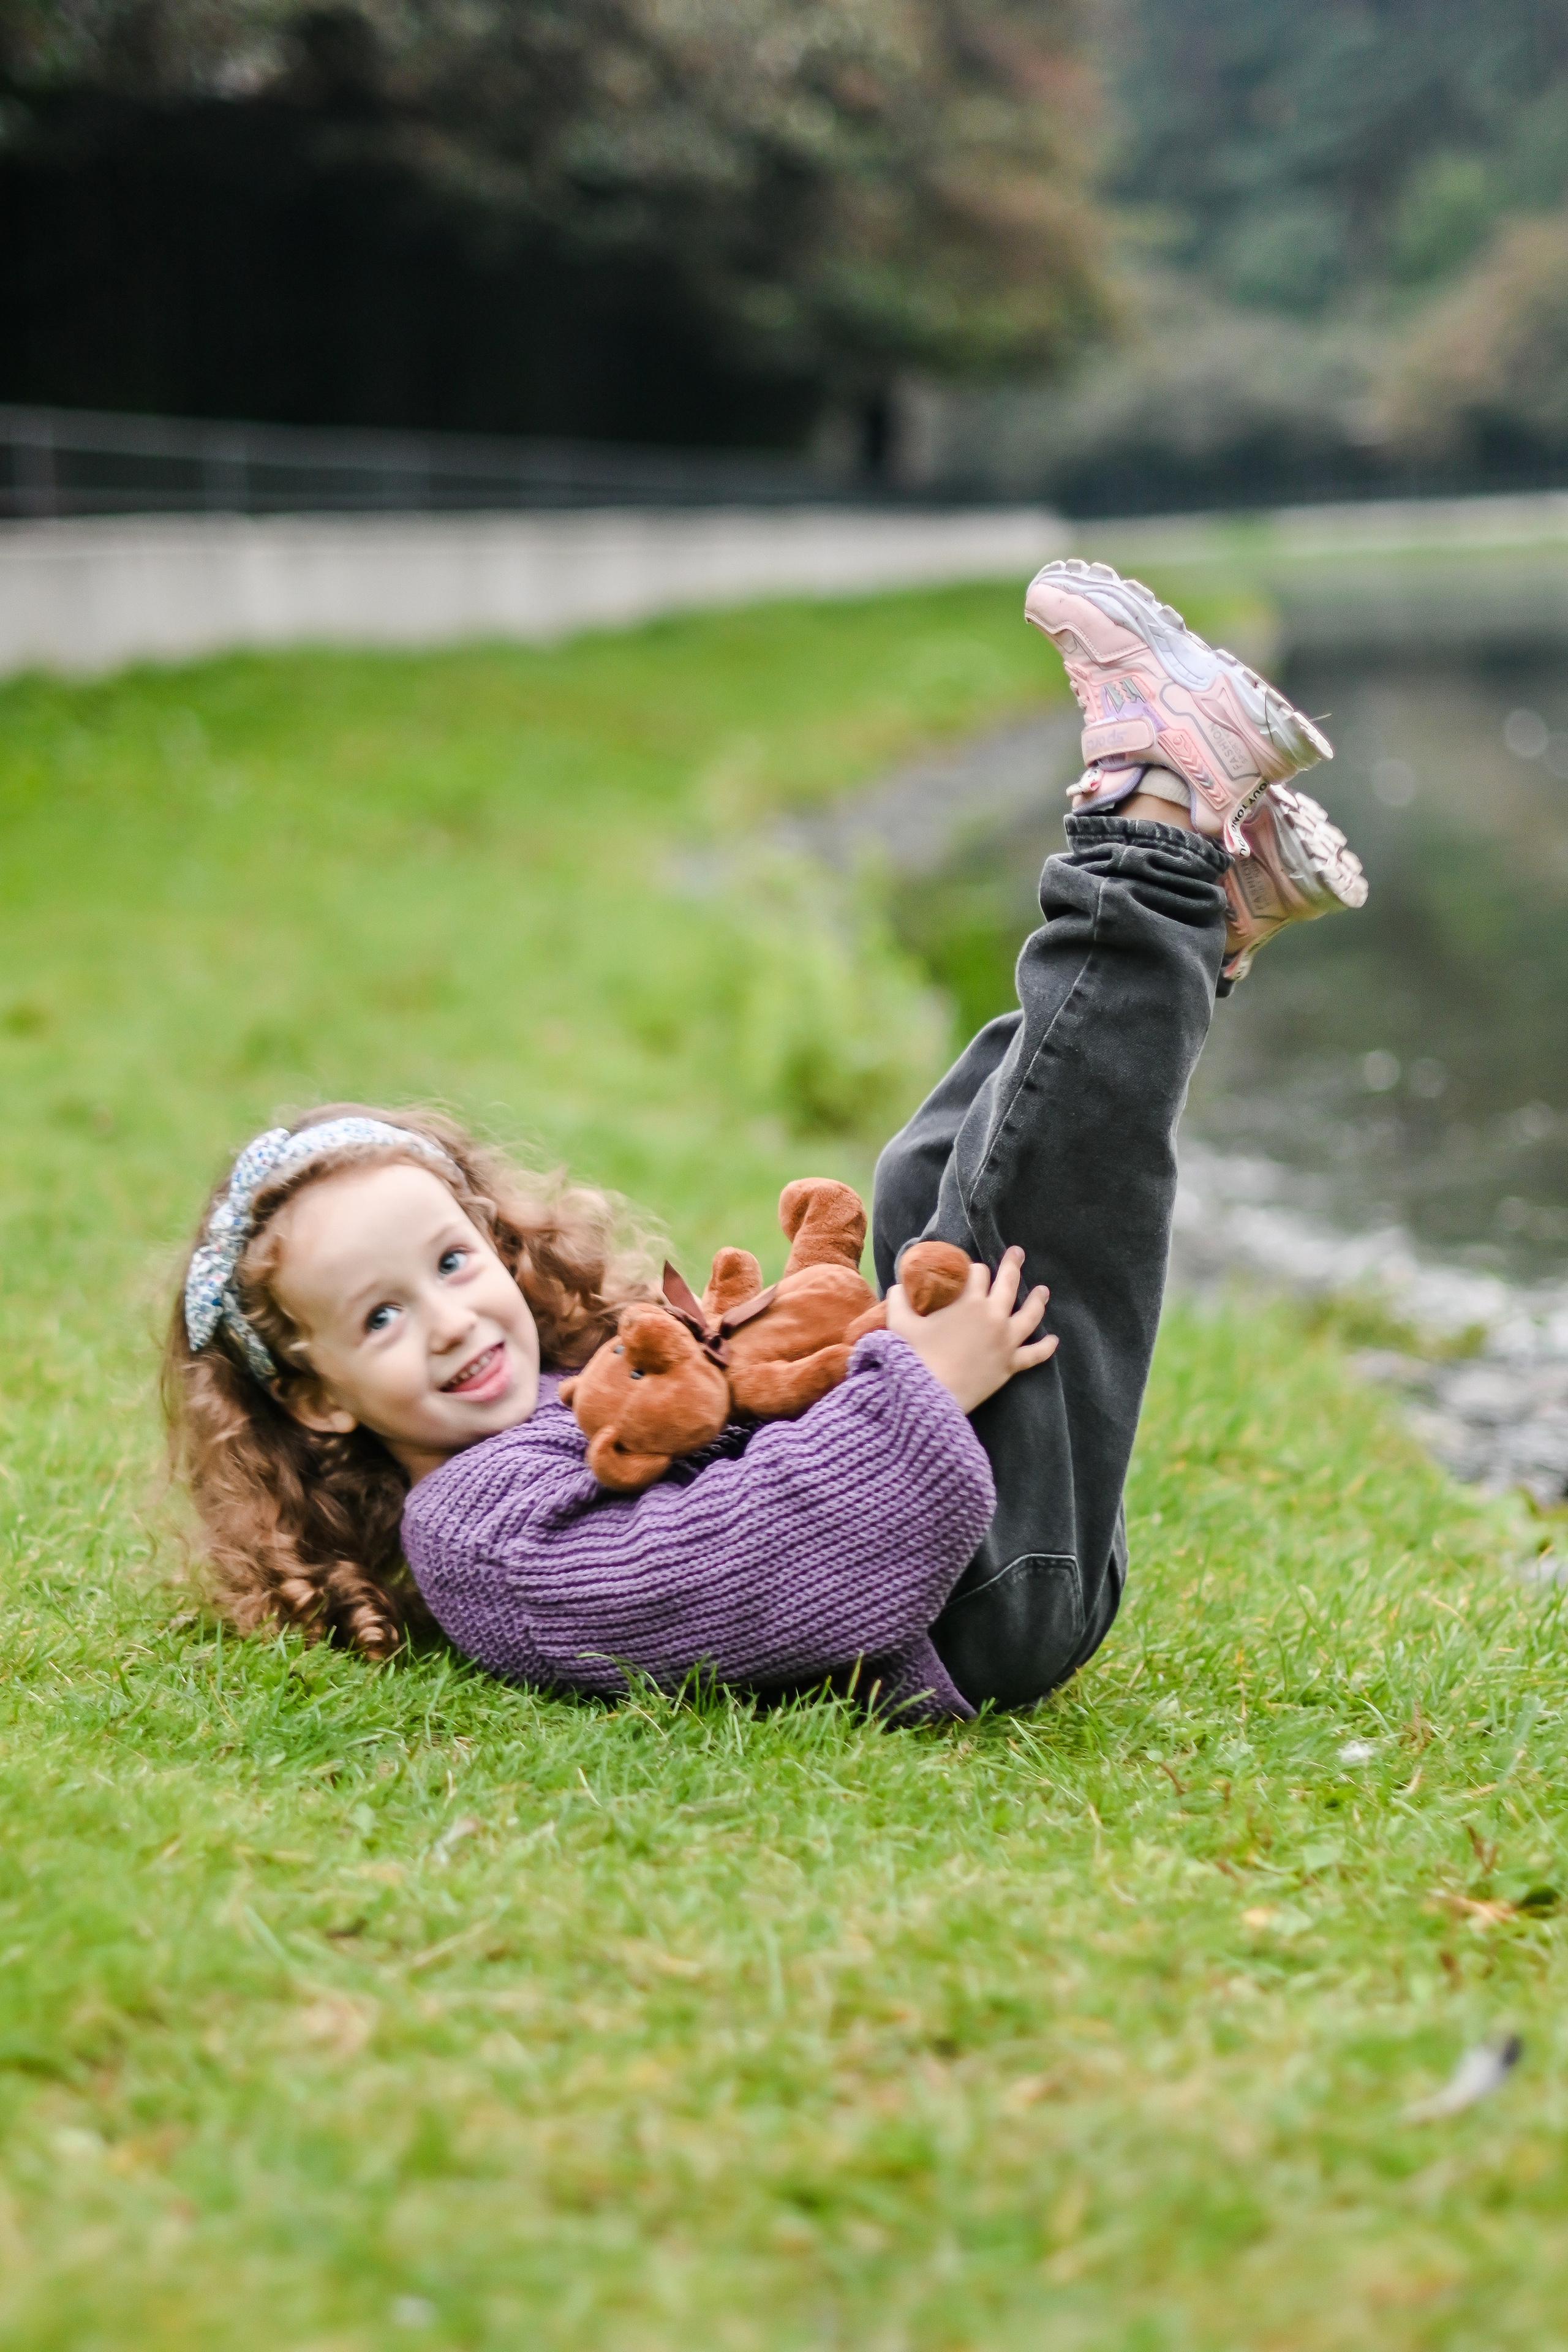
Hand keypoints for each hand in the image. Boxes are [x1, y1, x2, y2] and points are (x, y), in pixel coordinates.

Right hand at [884, 1246, 1056, 1414]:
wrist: (929, 1395)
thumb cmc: (914, 1357)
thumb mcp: (900, 1322)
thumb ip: (899, 1299)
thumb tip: (898, 1287)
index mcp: (969, 1302)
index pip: (978, 1273)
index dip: (974, 1269)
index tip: (972, 1271)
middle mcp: (993, 1316)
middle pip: (1009, 1283)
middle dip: (1013, 1265)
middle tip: (1018, 1253)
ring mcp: (1006, 1341)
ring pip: (1030, 1315)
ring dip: (1037, 1300)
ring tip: (1043, 1290)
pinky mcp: (1009, 1365)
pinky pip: (1033, 1355)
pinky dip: (1045, 1347)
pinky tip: (1054, 1340)